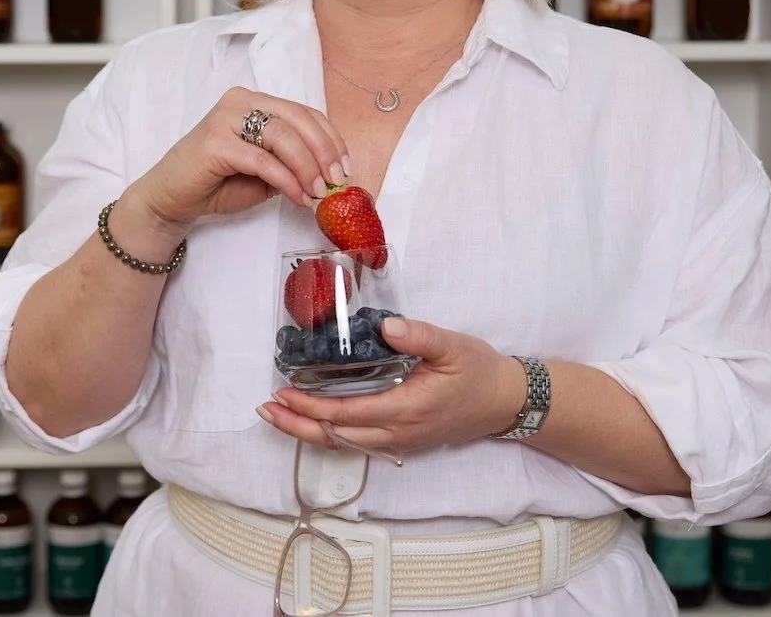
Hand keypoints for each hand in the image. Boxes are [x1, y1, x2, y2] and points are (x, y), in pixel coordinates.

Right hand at [127, 87, 350, 235]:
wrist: (172, 199)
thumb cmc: (219, 183)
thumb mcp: (267, 173)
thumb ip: (294, 165)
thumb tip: (330, 176)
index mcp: (257, 102)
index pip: (305, 113)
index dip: (331, 139)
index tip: (346, 167)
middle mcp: (242, 101)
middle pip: (298, 119)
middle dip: (324, 151)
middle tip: (337, 180)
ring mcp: (226, 118)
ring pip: (283, 135)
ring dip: (307, 166)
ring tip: (317, 192)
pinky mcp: (215, 142)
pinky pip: (262, 159)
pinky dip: (286, 179)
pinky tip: (297, 197)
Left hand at [257, 317, 526, 452]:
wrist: (504, 402)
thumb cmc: (478, 371)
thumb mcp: (453, 346)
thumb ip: (419, 336)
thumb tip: (384, 327)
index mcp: (405, 409)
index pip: (346, 413)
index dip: (311, 405)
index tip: (283, 390)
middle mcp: (396, 433)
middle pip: (336, 436)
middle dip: (297, 424)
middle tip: (265, 409)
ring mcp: (398, 441)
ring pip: (344, 443)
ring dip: (308, 431)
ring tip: (279, 415)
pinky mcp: (401, 439)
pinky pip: (356, 441)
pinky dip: (328, 432)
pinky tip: (315, 418)